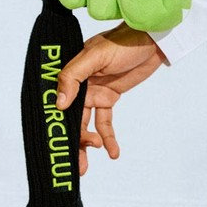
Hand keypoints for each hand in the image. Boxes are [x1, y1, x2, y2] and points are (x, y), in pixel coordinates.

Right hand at [56, 23, 164, 165]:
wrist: (152, 40)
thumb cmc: (123, 41)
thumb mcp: (96, 55)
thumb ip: (75, 76)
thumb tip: (59, 103)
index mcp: (71, 73)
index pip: (56, 102)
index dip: (54, 124)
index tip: (55, 147)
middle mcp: (79, 85)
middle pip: (70, 118)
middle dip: (71, 142)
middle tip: (77, 164)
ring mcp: (94, 92)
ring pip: (85, 124)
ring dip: (86, 144)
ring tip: (86, 166)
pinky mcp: (109, 97)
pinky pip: (105, 122)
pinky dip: (108, 138)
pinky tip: (113, 153)